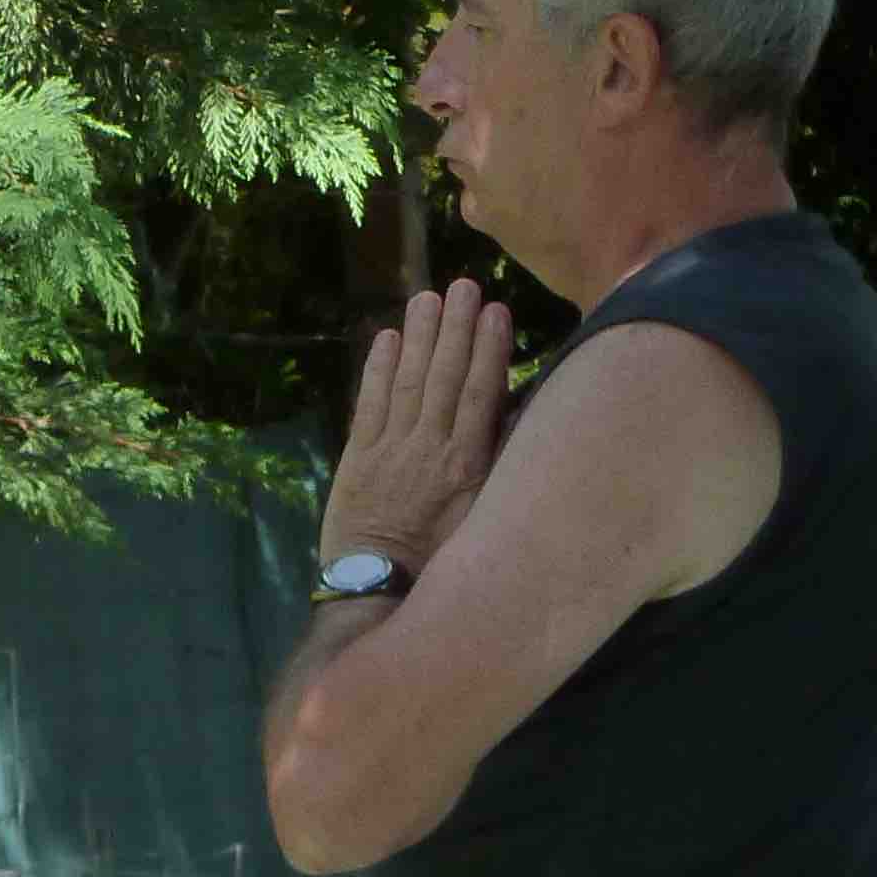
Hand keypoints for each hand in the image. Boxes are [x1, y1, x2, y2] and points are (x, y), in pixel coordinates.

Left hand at [318, 277, 514, 573]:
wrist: (378, 590)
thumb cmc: (440, 562)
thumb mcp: (484, 518)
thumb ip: (500, 467)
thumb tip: (519, 417)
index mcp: (467, 464)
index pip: (483, 393)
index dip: (489, 348)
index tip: (496, 311)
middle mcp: (430, 449)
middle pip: (446, 377)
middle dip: (456, 328)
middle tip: (464, 285)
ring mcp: (390, 450)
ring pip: (409, 382)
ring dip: (420, 336)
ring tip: (428, 297)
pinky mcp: (357, 458)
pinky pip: (369, 404)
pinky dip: (378, 369)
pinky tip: (388, 338)